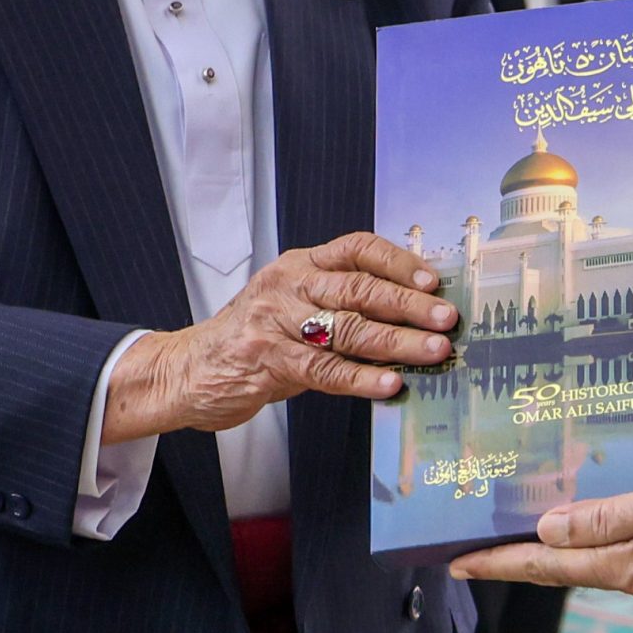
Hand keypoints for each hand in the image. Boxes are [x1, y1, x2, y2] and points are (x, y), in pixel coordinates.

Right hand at [104, 233, 459, 441]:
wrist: (186, 369)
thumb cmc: (254, 338)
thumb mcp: (294, 306)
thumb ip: (341, 305)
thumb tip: (412, 318)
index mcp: (300, 264)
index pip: (357, 248)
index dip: (399, 262)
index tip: (434, 281)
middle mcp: (288, 285)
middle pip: (358, 288)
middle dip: (409, 304)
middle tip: (446, 319)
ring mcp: (274, 321)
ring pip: (346, 329)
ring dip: (396, 342)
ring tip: (432, 351)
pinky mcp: (265, 360)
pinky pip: (322, 370)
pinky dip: (360, 378)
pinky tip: (389, 384)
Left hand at [451, 478, 632, 612]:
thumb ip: (610, 517)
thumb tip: (549, 530)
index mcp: (631, 569)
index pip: (548, 566)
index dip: (498, 563)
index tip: (455, 564)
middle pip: (570, 567)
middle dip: (526, 553)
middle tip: (482, 539)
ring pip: (606, 560)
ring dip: (576, 542)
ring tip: (546, 515)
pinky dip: (617, 540)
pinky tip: (621, 516)